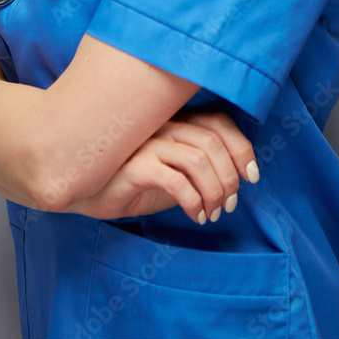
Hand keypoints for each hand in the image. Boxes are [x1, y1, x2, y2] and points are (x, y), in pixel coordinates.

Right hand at [69, 111, 259, 224]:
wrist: (86, 191)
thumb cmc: (134, 182)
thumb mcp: (174, 174)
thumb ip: (200, 168)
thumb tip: (238, 181)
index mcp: (176, 123)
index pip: (219, 123)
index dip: (242, 148)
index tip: (252, 176)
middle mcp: (164, 127)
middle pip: (213, 142)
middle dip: (230, 177)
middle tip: (230, 204)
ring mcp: (149, 144)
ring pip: (198, 159)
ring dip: (214, 190)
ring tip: (214, 212)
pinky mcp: (136, 166)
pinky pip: (175, 180)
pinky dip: (194, 200)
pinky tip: (196, 215)